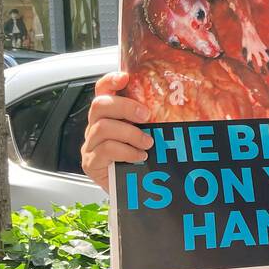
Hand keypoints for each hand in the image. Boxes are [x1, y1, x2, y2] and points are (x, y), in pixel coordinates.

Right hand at [80, 71, 153, 193]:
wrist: (133, 190)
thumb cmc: (140, 159)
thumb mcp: (146, 134)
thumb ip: (150, 120)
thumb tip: (178, 105)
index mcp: (109, 115)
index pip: (102, 90)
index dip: (110, 80)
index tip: (125, 77)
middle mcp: (95, 126)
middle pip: (100, 105)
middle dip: (125, 107)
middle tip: (146, 116)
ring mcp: (90, 144)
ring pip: (102, 127)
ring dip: (130, 133)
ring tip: (147, 143)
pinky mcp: (91, 162)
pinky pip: (106, 149)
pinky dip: (126, 151)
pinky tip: (140, 157)